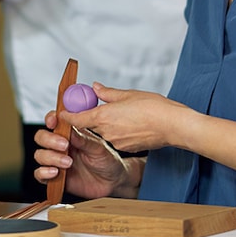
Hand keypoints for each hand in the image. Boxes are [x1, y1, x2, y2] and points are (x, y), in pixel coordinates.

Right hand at [33, 111, 140, 199]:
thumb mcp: (98, 147)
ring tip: (68, 163)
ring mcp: (56, 161)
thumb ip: (83, 138)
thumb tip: (69, 125)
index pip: (54, 121)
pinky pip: (39, 174)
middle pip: (41, 137)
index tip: (53, 122)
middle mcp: (60, 145)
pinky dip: (43, 172)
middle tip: (65, 146)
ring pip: (39, 155)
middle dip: (49, 140)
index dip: (50, 119)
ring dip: (51, 157)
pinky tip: (55, 173)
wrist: (112, 182)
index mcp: (71, 133)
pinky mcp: (54, 178)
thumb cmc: (107, 160)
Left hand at [64, 83, 188, 153]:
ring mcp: (117, 142)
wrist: (172, 126)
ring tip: (122, 113)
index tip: (63, 112)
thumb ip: (107, 93)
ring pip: (105, 131)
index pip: (76, 119)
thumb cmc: (153, 108)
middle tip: (97, 106)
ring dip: (108, 123)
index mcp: (103, 116)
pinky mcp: (127, 148)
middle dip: (92, 116)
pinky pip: (117, 138)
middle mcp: (107, 132)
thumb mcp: (128, 94)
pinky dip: (119, 131)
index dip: (67, 116)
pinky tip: (131, 123)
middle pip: (91, 125)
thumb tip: (95, 88)